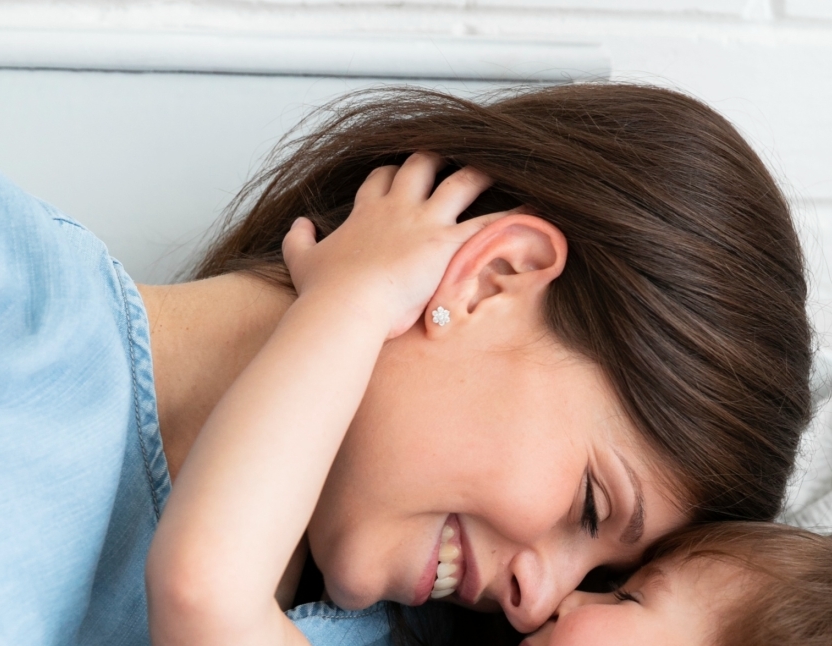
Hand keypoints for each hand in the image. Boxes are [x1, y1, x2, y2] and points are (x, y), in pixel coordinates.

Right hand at [281, 152, 502, 340]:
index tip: (400, 173)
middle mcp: (398, 208)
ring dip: (482, 173)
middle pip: (421, 166)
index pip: (381, 180)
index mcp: (366, 213)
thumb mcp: (301, 261)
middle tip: (456, 154)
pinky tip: (532, 212)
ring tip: (503, 166)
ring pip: (460, 183)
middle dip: (439, 157)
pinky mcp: (447, 243)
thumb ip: (299, 240)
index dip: (392, 174)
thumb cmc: (324, 291)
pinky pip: (488, 224)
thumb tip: (299, 225)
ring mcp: (424, 222)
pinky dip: (512, 218)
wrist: (346, 305)